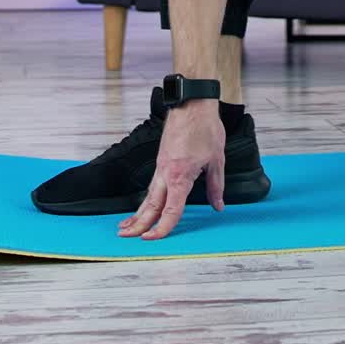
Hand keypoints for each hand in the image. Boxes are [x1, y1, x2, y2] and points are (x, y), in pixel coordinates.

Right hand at [118, 101, 224, 240]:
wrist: (192, 103)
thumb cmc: (205, 127)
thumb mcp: (216, 159)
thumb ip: (216, 185)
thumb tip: (218, 205)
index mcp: (180, 176)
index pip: (170, 211)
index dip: (162, 229)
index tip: (152, 240)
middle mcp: (166, 173)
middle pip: (150, 205)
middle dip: (138, 224)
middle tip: (125, 237)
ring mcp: (161, 166)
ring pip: (148, 195)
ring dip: (138, 212)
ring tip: (126, 225)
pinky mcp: (161, 158)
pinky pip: (152, 184)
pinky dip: (146, 198)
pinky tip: (145, 203)